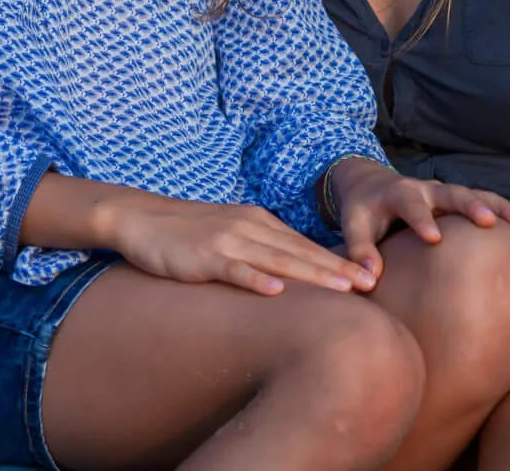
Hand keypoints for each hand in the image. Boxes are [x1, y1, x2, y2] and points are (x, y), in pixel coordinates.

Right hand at [101, 192, 378, 297]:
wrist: (139, 218)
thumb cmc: (185, 232)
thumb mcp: (229, 233)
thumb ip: (258, 247)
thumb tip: (289, 273)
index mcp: (256, 221)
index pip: (303, 245)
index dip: (337, 261)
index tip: (369, 277)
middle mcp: (248, 227)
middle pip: (300, 252)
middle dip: (336, 269)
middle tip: (370, 285)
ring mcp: (226, 241)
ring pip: (277, 260)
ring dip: (311, 274)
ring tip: (341, 288)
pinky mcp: (203, 257)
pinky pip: (234, 269)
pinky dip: (256, 279)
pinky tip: (276, 290)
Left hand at [328, 157, 509, 278]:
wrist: (373, 185)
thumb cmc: (363, 212)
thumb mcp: (354, 226)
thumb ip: (360, 250)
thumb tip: (368, 280)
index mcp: (399, 194)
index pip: (411, 206)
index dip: (421, 220)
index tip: (434, 238)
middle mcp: (427, 189)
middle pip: (452, 193)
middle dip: (471, 206)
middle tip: (489, 222)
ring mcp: (447, 193)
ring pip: (479, 196)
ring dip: (503, 210)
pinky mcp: (460, 201)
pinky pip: (489, 204)